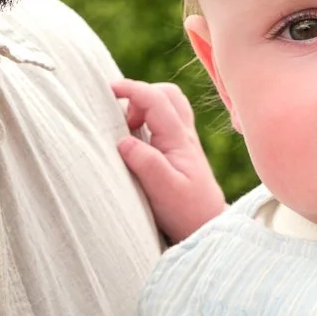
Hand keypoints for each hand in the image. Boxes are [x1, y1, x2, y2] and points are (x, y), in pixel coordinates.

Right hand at [113, 78, 226, 243]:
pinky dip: (148, 119)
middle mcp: (184, 135)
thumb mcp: (165, 190)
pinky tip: (137, 140)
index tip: (109, 90)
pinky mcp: (179, 150)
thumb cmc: (186, 211)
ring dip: (145, 107)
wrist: (207, 226)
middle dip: (140, 96)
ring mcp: (183, 141)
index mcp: (179, 139)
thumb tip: (123, 141)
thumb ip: (146, 163)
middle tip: (121, 120)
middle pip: (166, 94)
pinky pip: (165, 121)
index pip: (157, 99)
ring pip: (168, 105)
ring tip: (128, 130)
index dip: (132, 89)